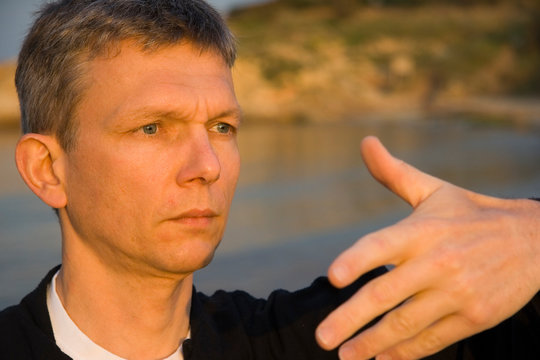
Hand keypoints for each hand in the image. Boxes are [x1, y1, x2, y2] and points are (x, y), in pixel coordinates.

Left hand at [315, 136, 539, 359]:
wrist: (534, 241)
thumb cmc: (471, 213)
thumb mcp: (434, 191)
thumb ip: (394, 173)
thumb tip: (366, 142)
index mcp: (423, 230)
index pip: (382, 245)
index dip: (357, 260)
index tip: (333, 277)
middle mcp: (438, 262)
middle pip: (387, 295)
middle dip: (350, 319)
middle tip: (322, 338)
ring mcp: (458, 293)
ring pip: (407, 324)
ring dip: (373, 343)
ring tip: (346, 355)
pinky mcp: (475, 317)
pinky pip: (434, 339)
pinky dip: (406, 352)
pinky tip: (383, 359)